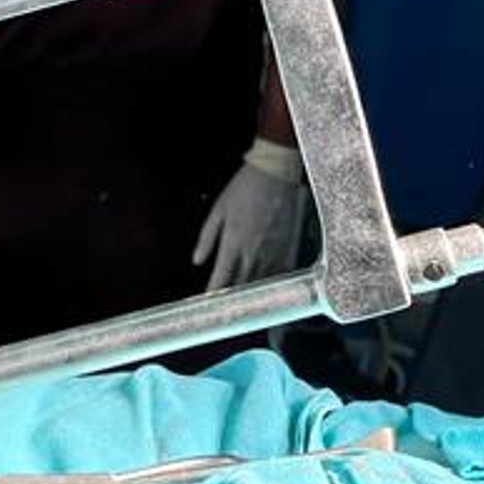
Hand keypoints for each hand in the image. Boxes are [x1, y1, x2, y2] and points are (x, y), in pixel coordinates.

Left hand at [192, 139, 308, 292]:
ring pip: (259, 283)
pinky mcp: (286, 247)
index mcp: (233, 243)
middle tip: (221, 310)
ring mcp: (272, 251)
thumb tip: (197, 260)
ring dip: (249, 295)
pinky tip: (263, 289)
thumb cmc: (244, 188)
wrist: (275, 173)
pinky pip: (278, 274)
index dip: (213, 294)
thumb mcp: (218, 210)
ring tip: (240, 305)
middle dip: (230, 300)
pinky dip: (269, 283)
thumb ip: (207, 238)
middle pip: (240, 286)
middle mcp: (253, 252)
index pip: (221, 278)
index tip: (206, 305)